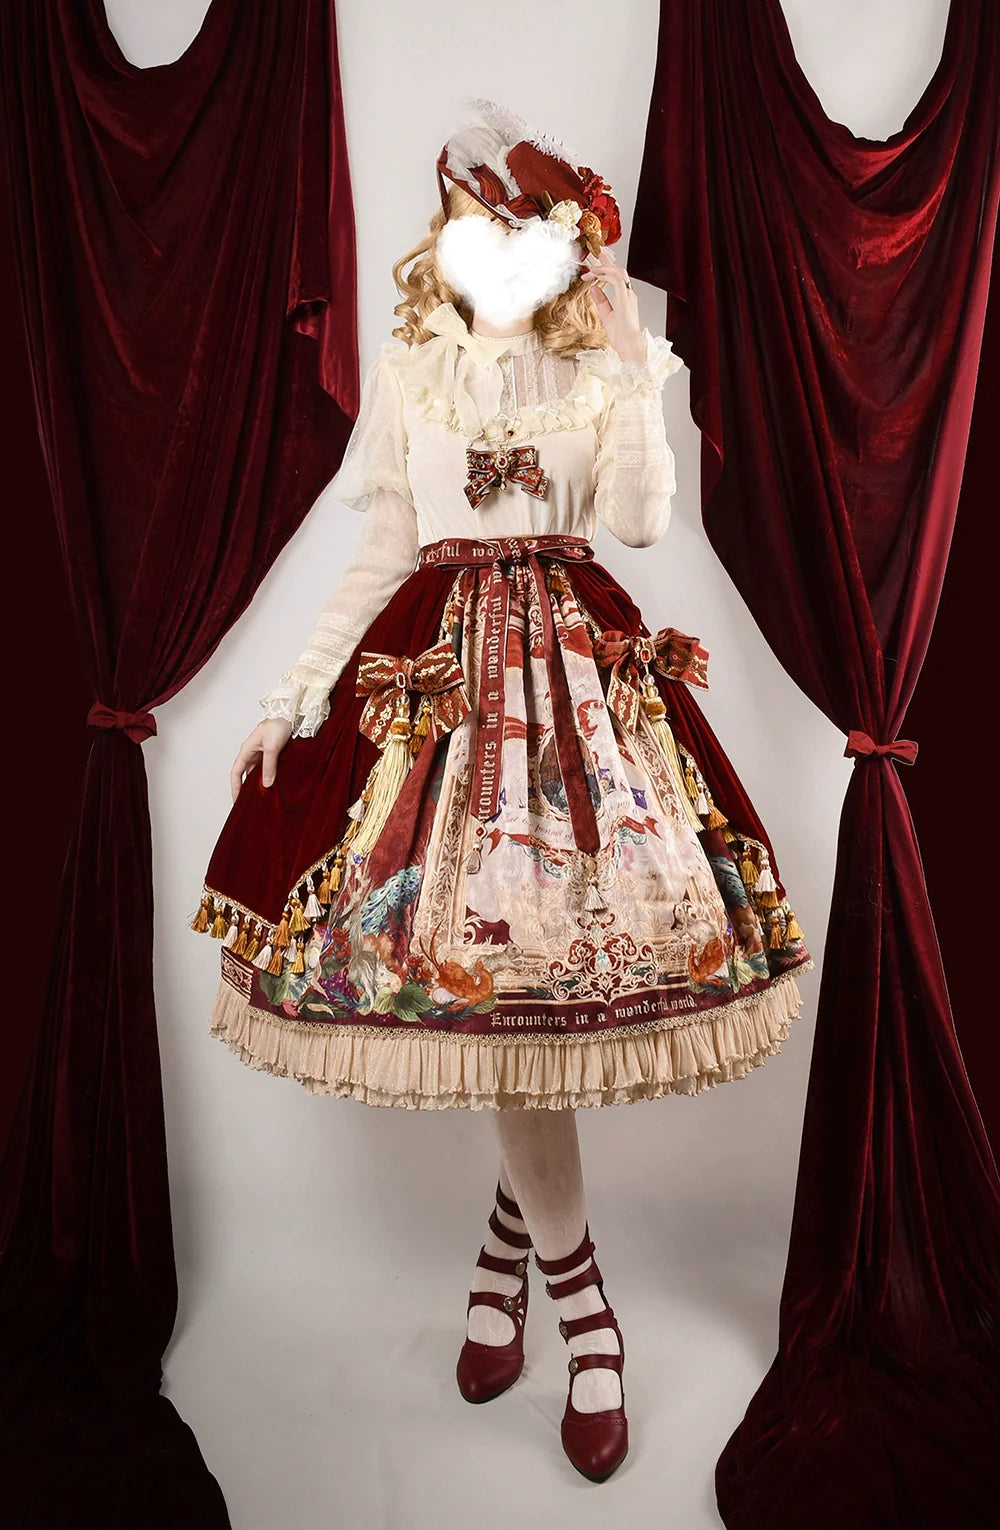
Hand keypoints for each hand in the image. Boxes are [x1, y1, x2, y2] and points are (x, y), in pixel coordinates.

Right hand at [230, 717, 293, 802]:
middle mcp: (252, 752)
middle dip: (247, 788)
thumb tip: (266, 783)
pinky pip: (267, 767)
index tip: (237, 800)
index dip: (235, 787)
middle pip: (246, 774)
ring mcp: (262, 753)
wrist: (289, 713)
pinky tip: (275, 783)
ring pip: (257, 771)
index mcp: (247, 750)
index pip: (236, 773)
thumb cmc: (277, 725)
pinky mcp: (272, 752)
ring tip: (263, 796)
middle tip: (250, 802)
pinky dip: (269, 776)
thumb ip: (269, 766)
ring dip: (259, 782)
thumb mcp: (272, 747)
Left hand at [579, 248, 645, 363]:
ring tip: (590, 270)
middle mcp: (628, 293)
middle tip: (593, 255)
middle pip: (618, 270)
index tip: (594, 265)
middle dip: (605, 261)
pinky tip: (596, 276)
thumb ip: (601, 301)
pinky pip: (616, 280)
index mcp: (625, 297)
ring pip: (618, 272)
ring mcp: (628, 295)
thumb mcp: (606, 315)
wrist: (629, 346)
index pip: (616, 277)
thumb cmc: (621, 335)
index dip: (606, 267)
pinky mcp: (625, 299)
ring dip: (603, 268)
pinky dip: (605, 275)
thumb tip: (593, 288)